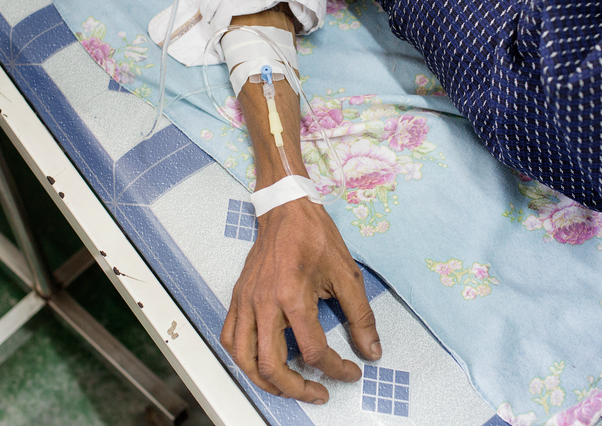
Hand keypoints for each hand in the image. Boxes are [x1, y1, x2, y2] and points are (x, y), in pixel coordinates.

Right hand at [220, 197, 381, 403]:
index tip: (350, 371)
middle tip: (319, 392)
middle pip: (271, 365)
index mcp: (292, 295)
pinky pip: (230, 339)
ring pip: (244, 359)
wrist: (287, 209)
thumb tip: (371, 350)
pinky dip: (243, 360)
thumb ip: (360, 316)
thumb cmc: (315, 236)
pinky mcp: (238, 298)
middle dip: (296, 388)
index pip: (312, 350)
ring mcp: (246, 301)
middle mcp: (264, 302)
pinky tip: (261, 363)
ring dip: (266, 382)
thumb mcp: (347, 274)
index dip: (335, 369)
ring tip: (289, 387)